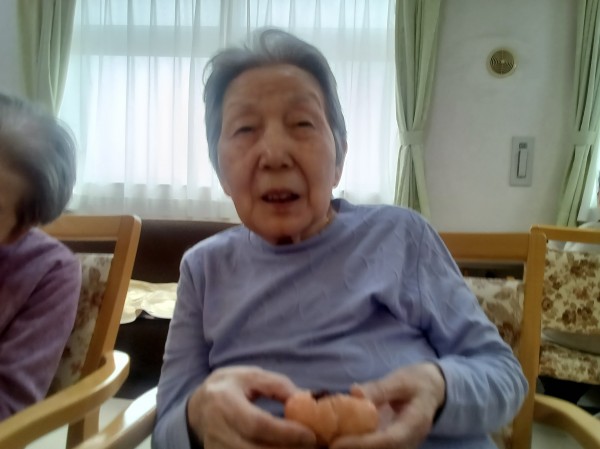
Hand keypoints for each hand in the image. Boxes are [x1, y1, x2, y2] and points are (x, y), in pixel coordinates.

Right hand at [187, 366, 317, 448]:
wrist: (197, 408)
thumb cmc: (229, 388)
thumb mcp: (251, 376)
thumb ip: (277, 385)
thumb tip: (306, 398)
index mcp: (224, 402)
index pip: (257, 424)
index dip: (285, 433)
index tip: (310, 435)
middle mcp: (218, 430)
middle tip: (312, 445)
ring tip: (300, 447)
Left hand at [330, 363, 445, 448]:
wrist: (433, 392)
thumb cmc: (417, 383)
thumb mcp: (401, 380)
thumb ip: (380, 388)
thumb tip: (355, 392)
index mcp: (412, 427)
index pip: (386, 442)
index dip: (361, 445)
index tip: (336, 443)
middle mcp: (406, 443)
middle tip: (323, 444)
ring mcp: (398, 447)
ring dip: (349, 448)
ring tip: (323, 442)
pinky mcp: (388, 445)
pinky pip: (371, 448)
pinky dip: (352, 445)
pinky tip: (332, 438)